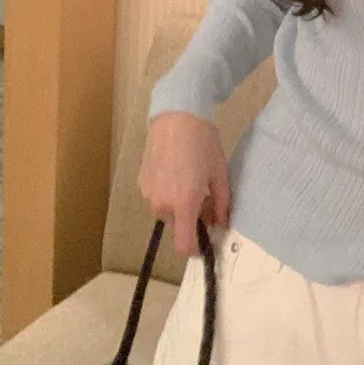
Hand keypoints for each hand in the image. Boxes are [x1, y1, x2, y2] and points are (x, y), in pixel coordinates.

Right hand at [138, 114, 230, 260]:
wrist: (176, 116)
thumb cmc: (203, 143)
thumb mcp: (220, 174)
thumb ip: (221, 205)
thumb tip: (220, 225)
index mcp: (183, 204)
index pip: (184, 246)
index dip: (196, 249)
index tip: (206, 238)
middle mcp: (162, 204)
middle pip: (177, 227)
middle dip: (191, 218)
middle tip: (203, 196)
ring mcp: (148, 194)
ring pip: (166, 213)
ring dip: (178, 205)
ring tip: (188, 179)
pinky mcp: (141, 183)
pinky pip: (157, 199)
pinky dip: (167, 193)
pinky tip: (175, 171)